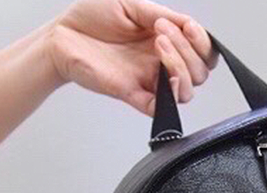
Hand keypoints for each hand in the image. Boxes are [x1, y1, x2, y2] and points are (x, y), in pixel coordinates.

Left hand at [47, 0, 214, 115]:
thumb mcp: (133, 4)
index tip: (188, 26)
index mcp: (166, 43)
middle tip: (162, 31)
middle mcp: (161, 65)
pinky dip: (171, 95)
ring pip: (187, 91)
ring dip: (181, 67)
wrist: (62, 34)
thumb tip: (188, 24)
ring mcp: (150, 82)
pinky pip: (163, 109)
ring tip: (159, 44)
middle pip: (200, 74)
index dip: (204, 44)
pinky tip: (163, 74)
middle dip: (189, 50)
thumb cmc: (91, 18)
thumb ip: (163, 14)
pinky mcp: (135, 96)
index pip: (203, 54)